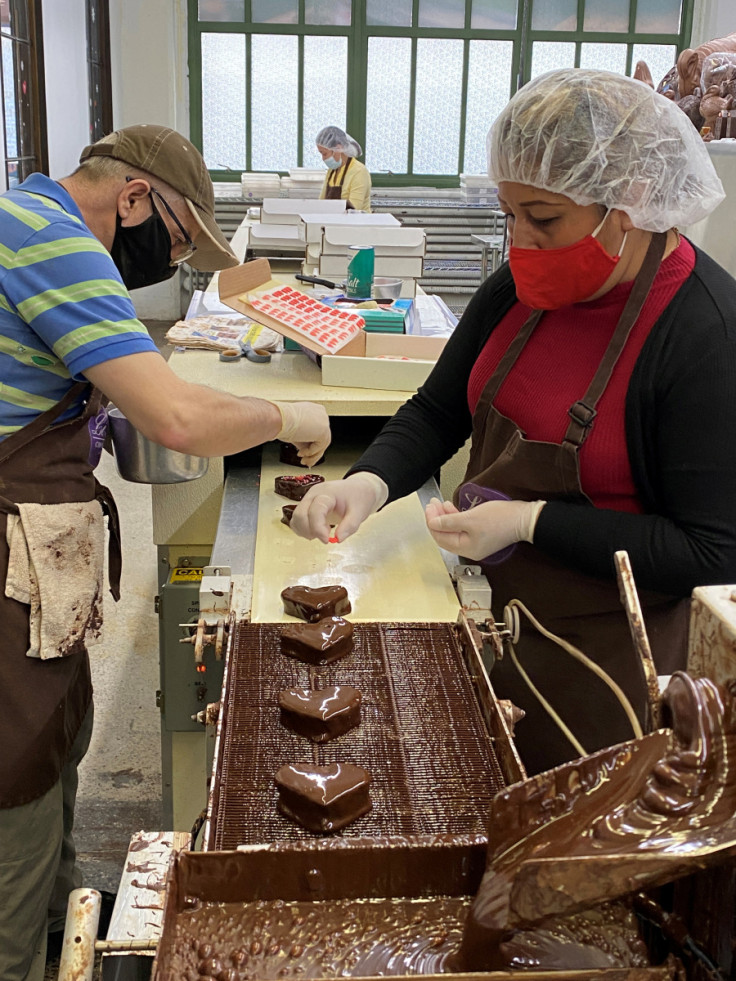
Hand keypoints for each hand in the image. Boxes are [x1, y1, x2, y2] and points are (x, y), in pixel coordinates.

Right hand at [270, 401, 330, 467]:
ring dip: (312, 455)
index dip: (312, 444)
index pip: (317, 430)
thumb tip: (306, 451)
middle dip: (313, 452)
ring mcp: (324, 421)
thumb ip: (304, 439)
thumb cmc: (280, 422)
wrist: (278, 418)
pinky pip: (319, 446)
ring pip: (322, 443)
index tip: (304, 453)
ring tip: (302, 461)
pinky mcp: (324, 429)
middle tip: (304, 461)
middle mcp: (320, 413)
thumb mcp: (295, 432)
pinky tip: (300, 453)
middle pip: (322, 437)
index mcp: (313, 410)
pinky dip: (310, 452)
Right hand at [291, 472, 388, 543]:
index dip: (318, 528)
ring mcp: (308, 500)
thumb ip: (350, 525)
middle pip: (300, 514)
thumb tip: (338, 539)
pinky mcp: (306, 506)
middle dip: (309, 530)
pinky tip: (316, 532)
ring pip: (296, 518)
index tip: (327, 540)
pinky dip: (303, 530)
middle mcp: (313, 494)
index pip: (315, 510)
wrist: (357, 489)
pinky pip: (297, 520)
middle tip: (326, 538)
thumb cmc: (358, 497)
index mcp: (327, 493)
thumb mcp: (360, 512)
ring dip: (305, 531)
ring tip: (323, 533)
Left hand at [425, 497, 544, 559]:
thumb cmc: (500, 519)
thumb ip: (449, 521)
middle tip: (432, 504)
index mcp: (466, 548)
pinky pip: (462, 528)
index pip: (440, 537)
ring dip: (445, 517)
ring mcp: (476, 542)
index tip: (429, 507)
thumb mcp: (470, 518)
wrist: (524, 518)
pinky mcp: (481, 534)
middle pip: (445, 535)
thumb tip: (432, 523)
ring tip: (439, 503)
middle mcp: (469, 549)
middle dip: (437, 519)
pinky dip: (455, 518)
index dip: (432, 522)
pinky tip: (451, 508)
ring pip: (453, 530)